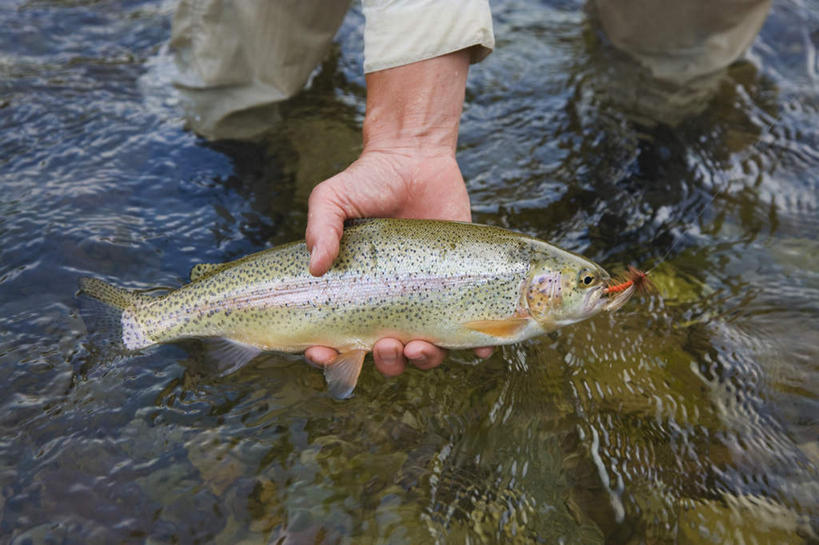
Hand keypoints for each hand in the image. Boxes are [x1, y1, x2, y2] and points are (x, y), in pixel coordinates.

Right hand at [303, 50, 492, 375]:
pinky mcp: (460, 285)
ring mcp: (426, 297)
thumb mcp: (332, 199)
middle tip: (386, 345)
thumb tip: (316, 267)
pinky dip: (474, 345)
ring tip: (421, 347)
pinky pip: (468, 325)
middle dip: (386, 361)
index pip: (339, 337)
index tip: (325, 353)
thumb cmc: (368, 181)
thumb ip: (322, 229)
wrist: (414, 158)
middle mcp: (391, 302)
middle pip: (387, 353)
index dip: (329, 354)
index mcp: (357, 292)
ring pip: (425, 349)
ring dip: (423, 360)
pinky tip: (477, 348)